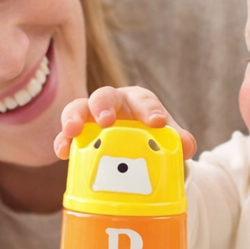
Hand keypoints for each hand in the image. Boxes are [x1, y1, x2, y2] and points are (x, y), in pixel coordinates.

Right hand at [54, 85, 195, 159]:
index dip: (148, 108)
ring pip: (78, 109)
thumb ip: (177, 140)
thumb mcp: (167, 138)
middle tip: (106, 121)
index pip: (142, 99)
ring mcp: (91, 118)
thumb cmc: (153, 137)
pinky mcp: (78, 136)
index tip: (156, 122)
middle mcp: (113, 103)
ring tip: (72, 131)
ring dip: (74, 118)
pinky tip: (62, 152)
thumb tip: (187, 146)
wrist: (138, 149)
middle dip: (103, 106)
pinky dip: (63, 141)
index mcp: (137, 101)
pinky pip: (67, 135)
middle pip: (104, 96)